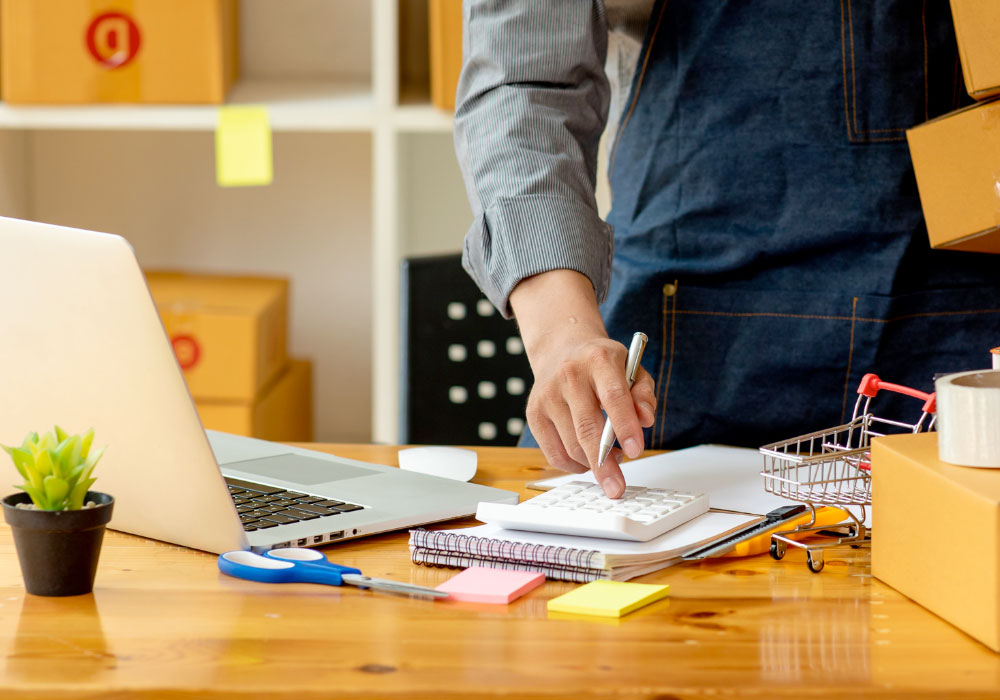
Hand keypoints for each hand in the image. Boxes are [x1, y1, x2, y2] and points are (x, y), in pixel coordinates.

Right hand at [510, 270, 656, 497]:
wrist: (562, 350)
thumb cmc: (601, 365)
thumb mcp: (632, 369)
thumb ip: (643, 394)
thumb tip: (646, 420)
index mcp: (598, 359)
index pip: (613, 396)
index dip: (625, 426)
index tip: (636, 451)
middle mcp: (568, 375)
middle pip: (587, 428)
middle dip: (605, 464)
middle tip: (617, 487)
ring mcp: (547, 395)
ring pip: (571, 446)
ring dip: (594, 463)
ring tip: (610, 458)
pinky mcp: (534, 414)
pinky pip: (555, 453)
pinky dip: (575, 465)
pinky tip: (587, 459)